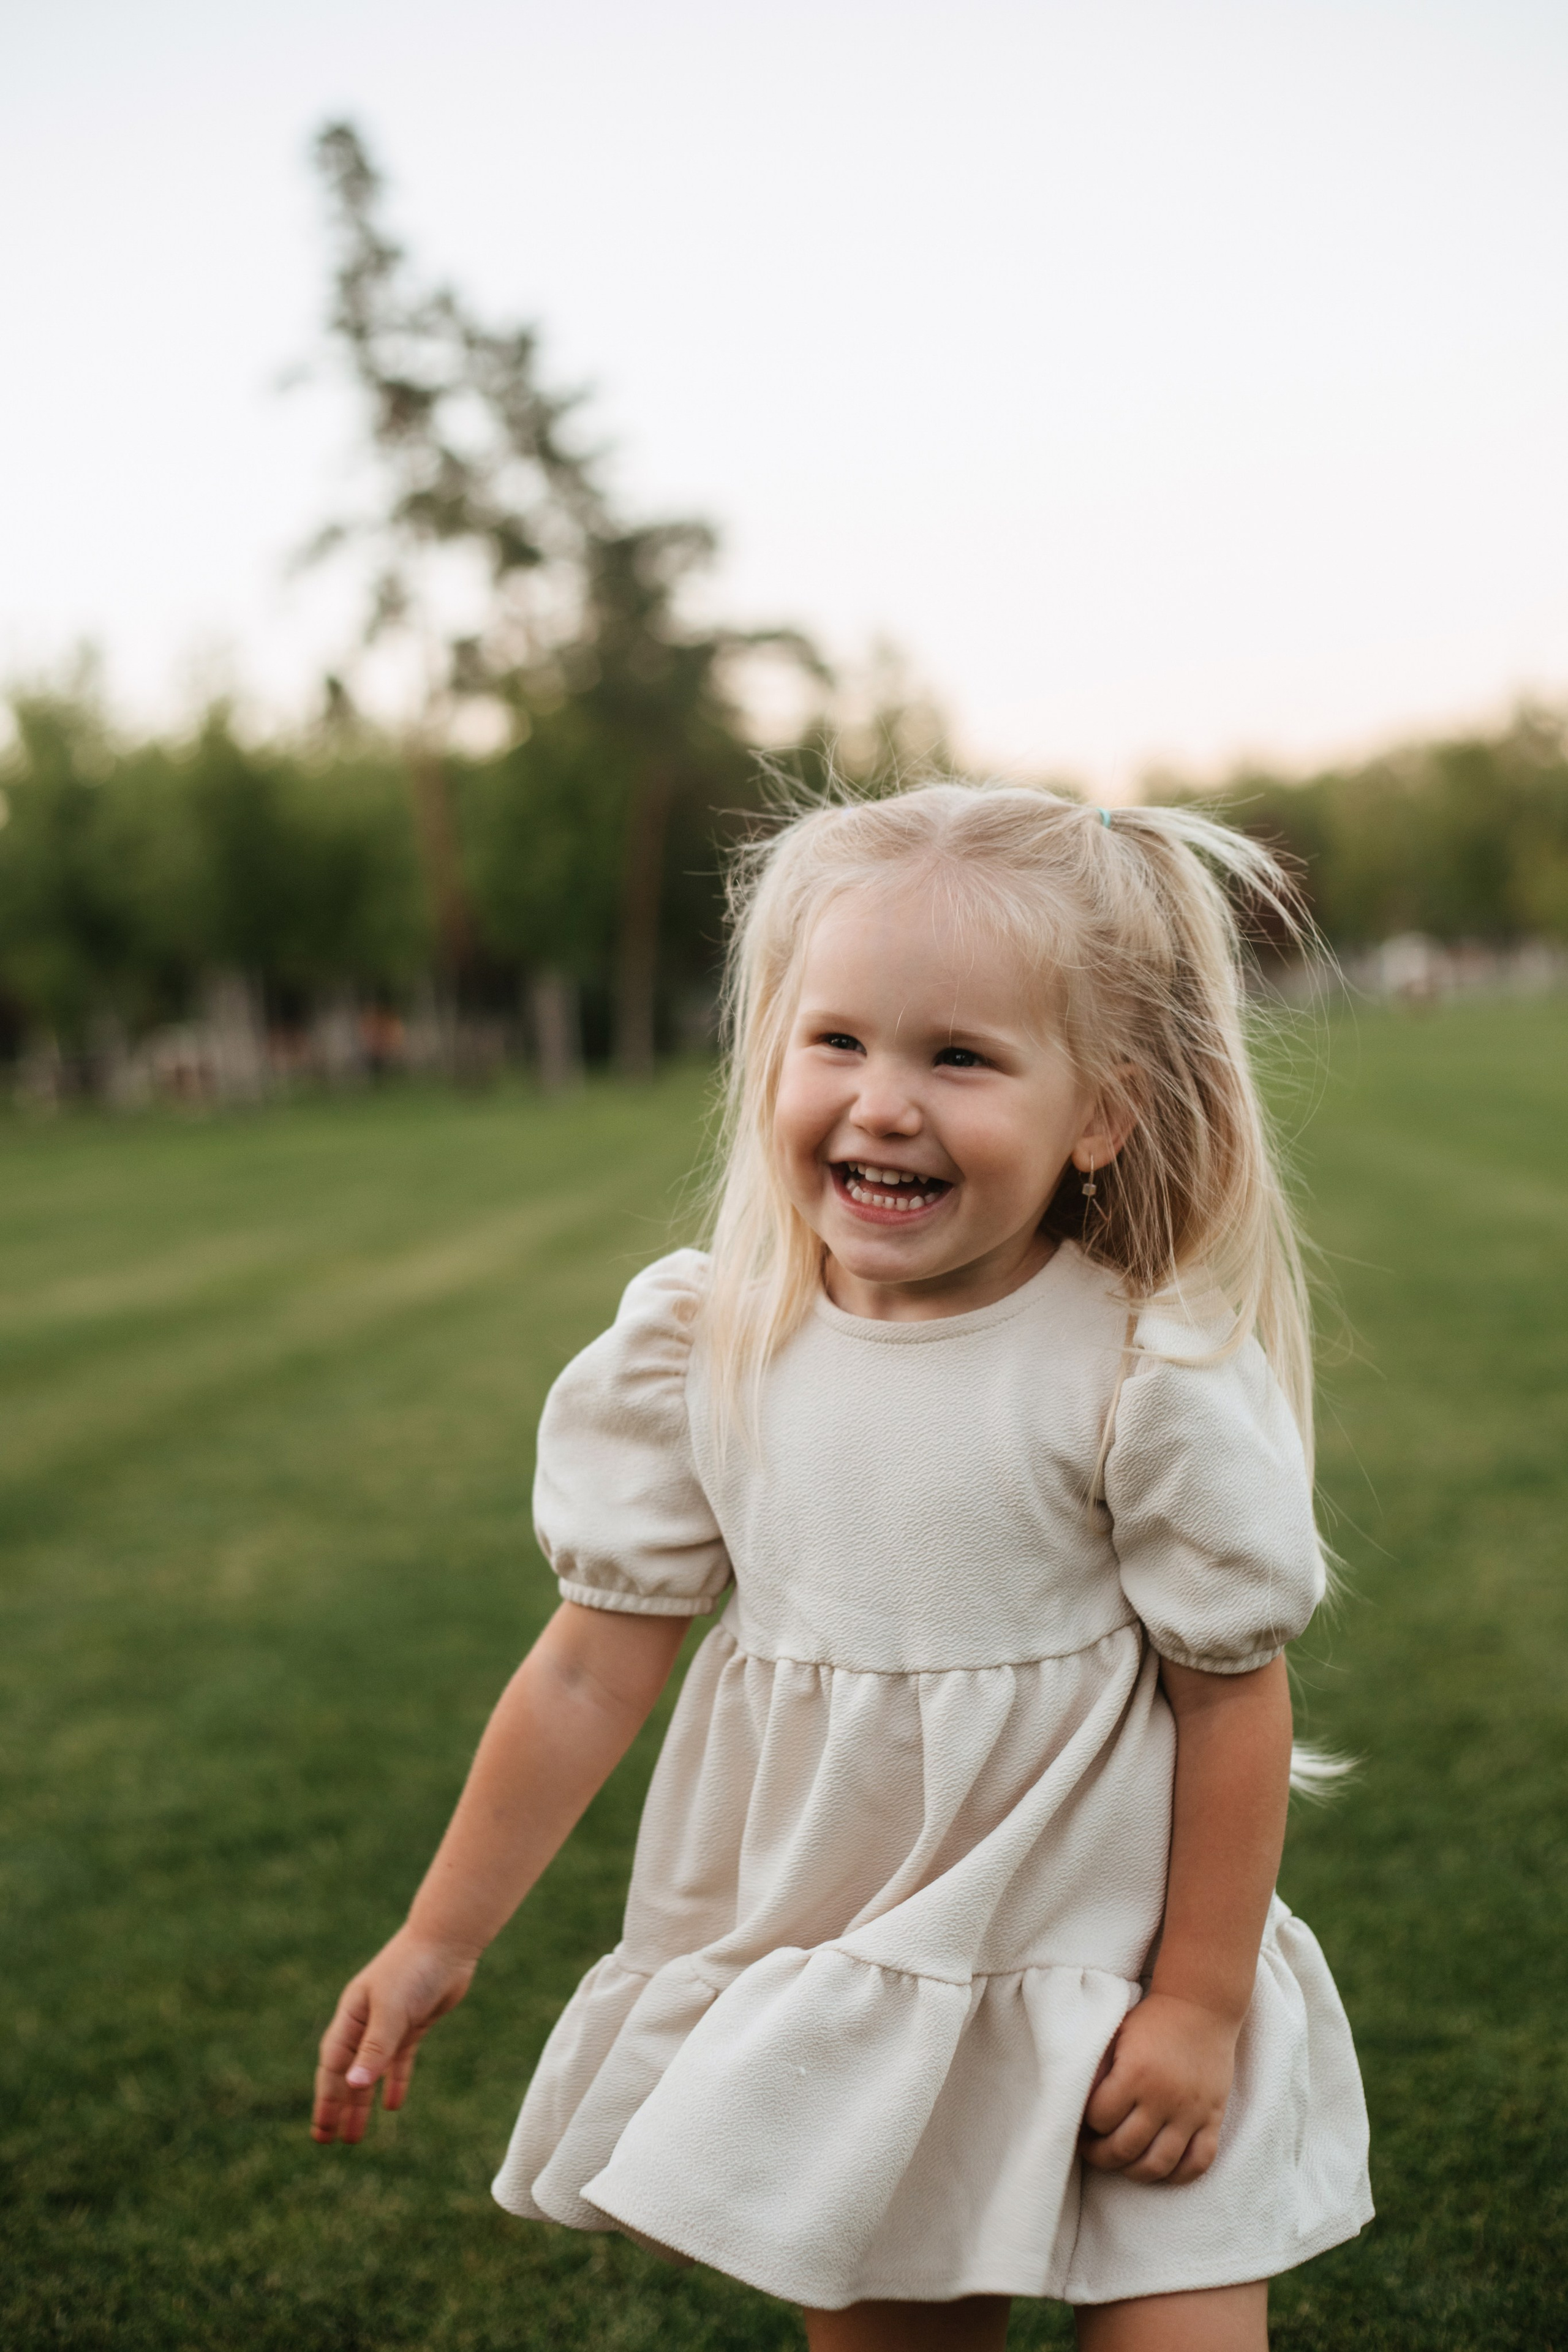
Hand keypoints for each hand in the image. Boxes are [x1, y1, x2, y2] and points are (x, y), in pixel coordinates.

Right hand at [311, 1928, 476, 2144]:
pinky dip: (394, 2082)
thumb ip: (373, 2048)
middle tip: (327, 2141)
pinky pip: (399, 2061)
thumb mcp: (391, 2010)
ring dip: (362, 2103)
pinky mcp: (413, 2024)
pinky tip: (392, 2106)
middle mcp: (366, 2023)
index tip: (321, 2129)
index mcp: (351, 2016)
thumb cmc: (413, 1968)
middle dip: (337, 2107)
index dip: (326, 2098)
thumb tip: (351, 2086)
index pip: (333, 2066)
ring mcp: (390, 2024)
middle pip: (347, 2073)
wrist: (448, 1941)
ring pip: (371, 2073)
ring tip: (355, 2136)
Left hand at [1078, 1992, 1238, 2183]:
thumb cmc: (1153, 2020)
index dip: (1085, 2124)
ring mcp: (1191, 2112)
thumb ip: (1099, 2070)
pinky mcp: (1213, 2118)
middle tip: (1093, 2150)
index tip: (1081, 2123)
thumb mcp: (1116, 2035)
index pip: (1100, 2118)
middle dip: (1101, 2155)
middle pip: (1124, 2148)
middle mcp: (1163, 2097)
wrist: (1202, 2006)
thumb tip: (1077, 2103)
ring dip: (1134, 2172)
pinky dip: (1178, 2174)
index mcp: (1135, 2073)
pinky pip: (1198, 2163)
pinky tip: (1161, 2168)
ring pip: (1158, 2165)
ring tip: (1122, 2162)